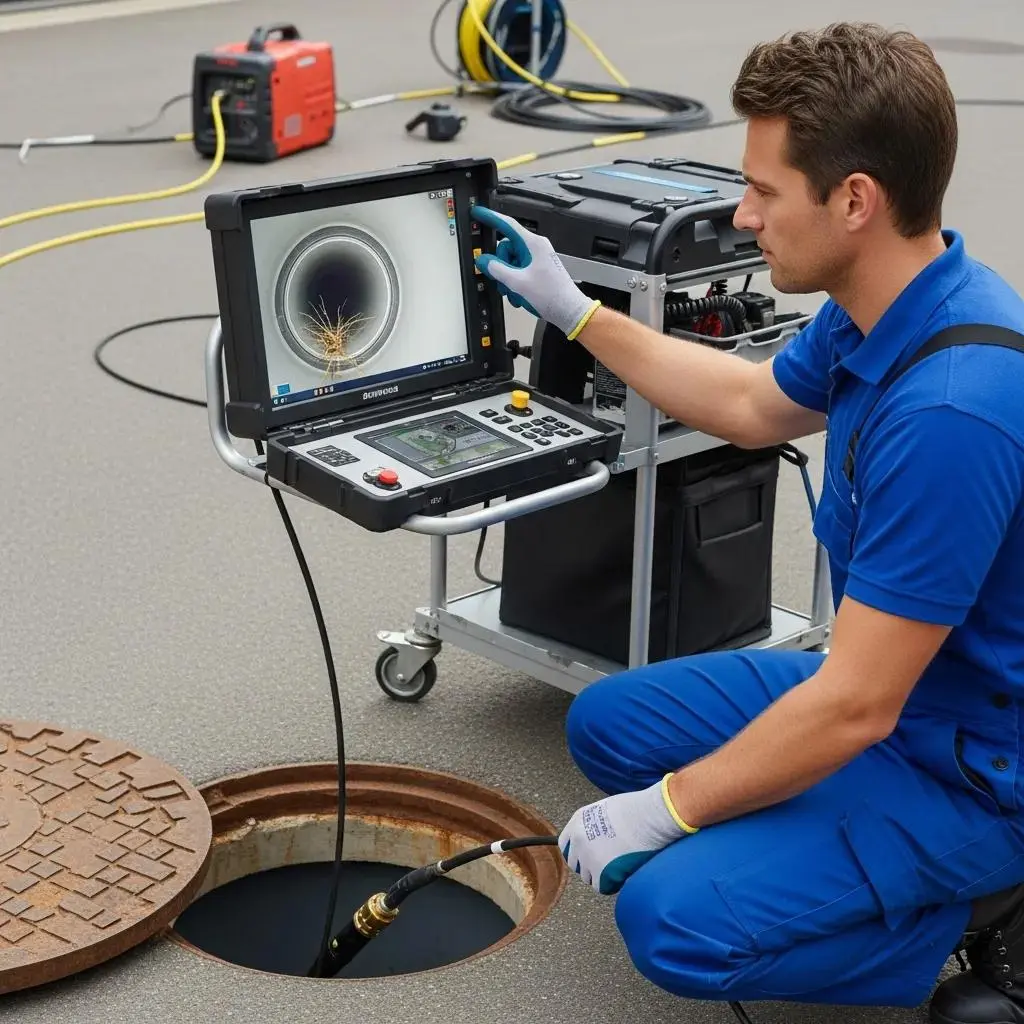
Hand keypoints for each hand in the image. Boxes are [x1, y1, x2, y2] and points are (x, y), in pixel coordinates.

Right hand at [471, 205, 601, 338]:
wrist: (569, 311)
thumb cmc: (552, 295)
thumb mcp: (518, 283)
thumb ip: (497, 269)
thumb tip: (483, 260)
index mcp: (533, 244)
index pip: (507, 225)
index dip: (490, 217)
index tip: (478, 213)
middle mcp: (535, 248)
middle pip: (505, 249)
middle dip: (501, 267)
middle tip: (503, 283)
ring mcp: (536, 259)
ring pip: (510, 263)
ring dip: (507, 280)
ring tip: (514, 293)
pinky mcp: (537, 270)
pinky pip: (518, 272)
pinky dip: (514, 284)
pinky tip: (519, 295)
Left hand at [558, 774, 696, 894]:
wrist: (649, 817)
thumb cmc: (636, 810)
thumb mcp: (605, 811)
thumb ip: (594, 826)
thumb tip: (596, 840)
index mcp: (577, 822)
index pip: (564, 844)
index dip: (577, 852)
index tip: (587, 856)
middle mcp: (578, 840)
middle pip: (575, 864)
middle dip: (589, 866)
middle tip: (607, 863)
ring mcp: (588, 857)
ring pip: (588, 877)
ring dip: (601, 875)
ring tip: (620, 864)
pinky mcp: (601, 872)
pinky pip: (602, 886)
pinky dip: (612, 883)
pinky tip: (624, 872)